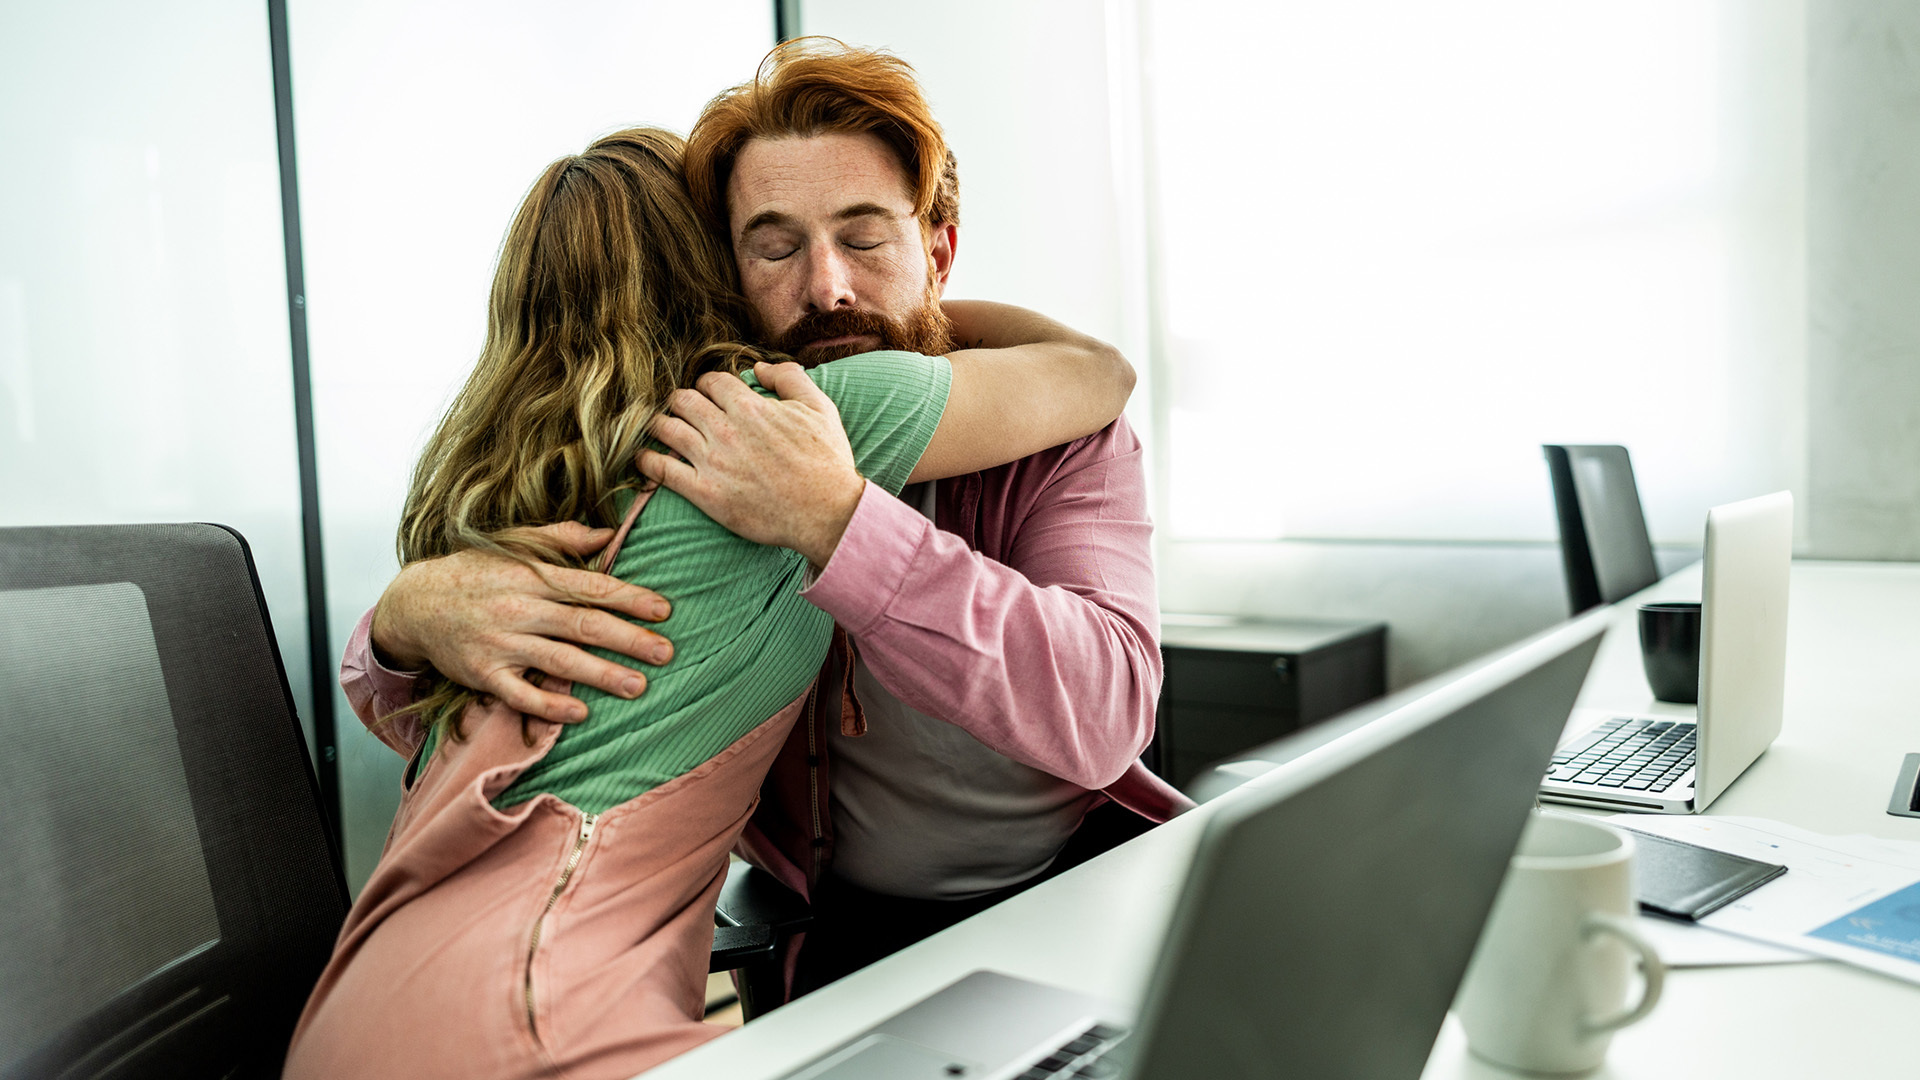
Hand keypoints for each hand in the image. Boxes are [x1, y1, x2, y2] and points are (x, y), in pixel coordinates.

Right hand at [370, 521, 673, 722]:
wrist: (414, 604)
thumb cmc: (473, 572)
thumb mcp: (514, 544)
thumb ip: (562, 537)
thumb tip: (609, 532)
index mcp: (532, 576)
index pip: (591, 587)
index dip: (629, 598)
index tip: (663, 610)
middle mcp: (520, 609)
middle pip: (583, 625)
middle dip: (628, 639)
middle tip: (666, 652)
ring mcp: (501, 643)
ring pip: (559, 660)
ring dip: (601, 674)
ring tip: (638, 685)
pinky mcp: (484, 674)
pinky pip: (520, 694)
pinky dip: (550, 705)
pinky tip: (580, 713)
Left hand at [639, 361, 865, 567]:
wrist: (826, 511)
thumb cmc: (826, 461)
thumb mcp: (819, 408)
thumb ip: (789, 378)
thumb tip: (757, 367)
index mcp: (750, 407)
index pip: (711, 381)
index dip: (708, 386)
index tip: (709, 397)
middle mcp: (726, 430)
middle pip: (682, 399)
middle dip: (680, 401)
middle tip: (683, 411)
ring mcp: (713, 461)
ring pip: (666, 428)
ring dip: (658, 424)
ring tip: (658, 428)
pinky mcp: (705, 493)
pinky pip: (661, 469)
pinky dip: (646, 460)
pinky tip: (643, 457)